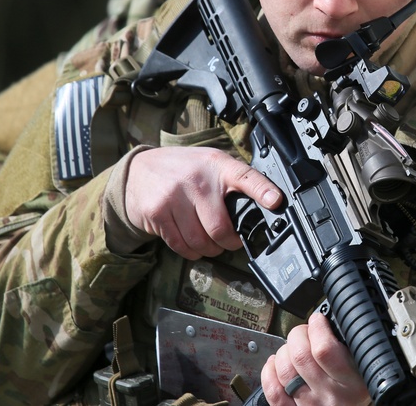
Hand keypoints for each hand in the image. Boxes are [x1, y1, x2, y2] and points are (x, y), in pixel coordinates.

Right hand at [123, 146, 282, 258]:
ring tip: (210, 243)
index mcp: (217, 164)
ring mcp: (175, 196)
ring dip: (209, 250)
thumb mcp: (210, 164)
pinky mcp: (158, 212)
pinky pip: (181, 245)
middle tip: (230, 241)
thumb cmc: (183, 170)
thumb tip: (263, 204)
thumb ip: (232, 180)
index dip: (262, 190)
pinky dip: (191, 251)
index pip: (245, 176)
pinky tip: (192, 243)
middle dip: (229, 242)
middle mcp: (196, 179)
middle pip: (221, 227)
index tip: (276, 202)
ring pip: (201, 241)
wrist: (139, 170)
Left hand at [260, 312, 368, 405]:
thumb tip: (325, 322)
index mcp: (352, 382)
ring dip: (284, 351)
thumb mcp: (363, 371)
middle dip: (298, 334)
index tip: (317, 321)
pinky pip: (273, 391)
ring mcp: (309, 405)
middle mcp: (329, 396)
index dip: (316, 327)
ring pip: (285, 370)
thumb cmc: (353, 392)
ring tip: (293, 349)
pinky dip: (270, 371)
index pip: (324, 349)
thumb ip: (348, 348)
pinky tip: (277, 365)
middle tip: (305, 333)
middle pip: (300, 355)